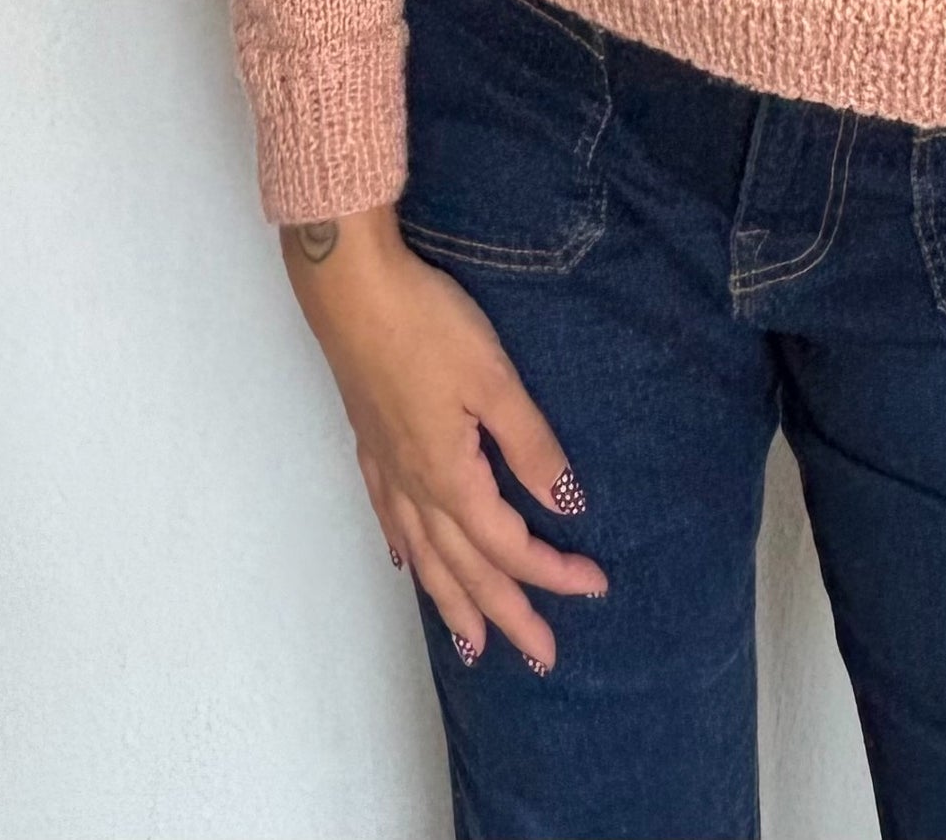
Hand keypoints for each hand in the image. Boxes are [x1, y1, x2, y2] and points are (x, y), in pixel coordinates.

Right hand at [280, 206, 607, 671]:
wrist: (351, 289)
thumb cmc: (427, 325)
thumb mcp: (494, 381)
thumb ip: (529, 444)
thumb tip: (566, 502)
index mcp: (448, 476)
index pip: (509, 543)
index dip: (552, 570)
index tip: (595, 587)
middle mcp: (413, 485)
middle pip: (464, 568)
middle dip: (506, 614)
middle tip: (542, 656)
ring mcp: (386, 466)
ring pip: (423, 555)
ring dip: (451, 601)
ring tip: (473, 643)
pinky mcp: (370, 443)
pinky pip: (392, 520)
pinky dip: (407, 552)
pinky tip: (408, 562)